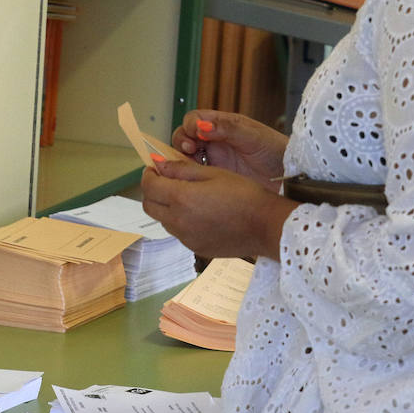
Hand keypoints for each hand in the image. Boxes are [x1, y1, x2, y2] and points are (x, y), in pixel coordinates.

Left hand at [141, 160, 297, 260]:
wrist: (265, 226)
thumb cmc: (243, 194)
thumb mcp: (212, 173)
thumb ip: (181, 169)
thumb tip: (158, 164)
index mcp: (181, 198)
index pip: (149, 186)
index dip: (149, 175)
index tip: (155, 169)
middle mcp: (178, 221)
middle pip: (149, 206)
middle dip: (153, 191)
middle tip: (166, 181)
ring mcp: (186, 238)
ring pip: (163, 220)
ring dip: (166, 207)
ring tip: (187, 197)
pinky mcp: (196, 248)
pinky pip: (179, 232)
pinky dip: (181, 221)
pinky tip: (200, 214)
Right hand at [170, 109, 287, 189]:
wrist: (290, 178)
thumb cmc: (277, 152)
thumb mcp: (254, 137)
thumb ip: (228, 128)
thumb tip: (203, 125)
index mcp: (223, 125)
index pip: (195, 119)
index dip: (190, 125)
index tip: (195, 135)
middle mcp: (215, 141)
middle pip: (186, 136)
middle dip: (182, 141)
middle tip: (189, 150)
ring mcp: (214, 160)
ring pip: (186, 156)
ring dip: (182, 159)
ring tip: (189, 166)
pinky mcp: (215, 178)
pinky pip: (194, 175)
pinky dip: (189, 176)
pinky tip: (194, 179)